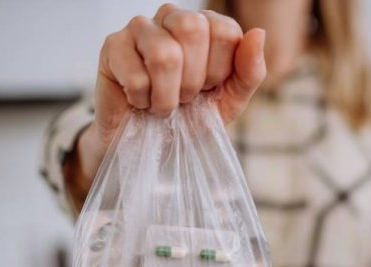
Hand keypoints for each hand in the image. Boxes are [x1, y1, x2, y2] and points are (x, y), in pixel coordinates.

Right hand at [67, 4, 265, 210]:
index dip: (219, 70)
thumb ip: (250, 71)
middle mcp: (173, 16)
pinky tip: (139, 101)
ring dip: (167, 96)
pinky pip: (136, 76)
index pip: (225, 31)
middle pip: (192, 30)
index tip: (207, 88)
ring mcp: (140, 27)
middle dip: (192, 80)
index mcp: (206, 24)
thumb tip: (258, 34)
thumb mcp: (231, 100)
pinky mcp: (112, 45)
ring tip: (161, 103)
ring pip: (163, 54)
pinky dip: (142, 101)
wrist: (151, 146)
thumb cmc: (191, 117)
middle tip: (183, 98)